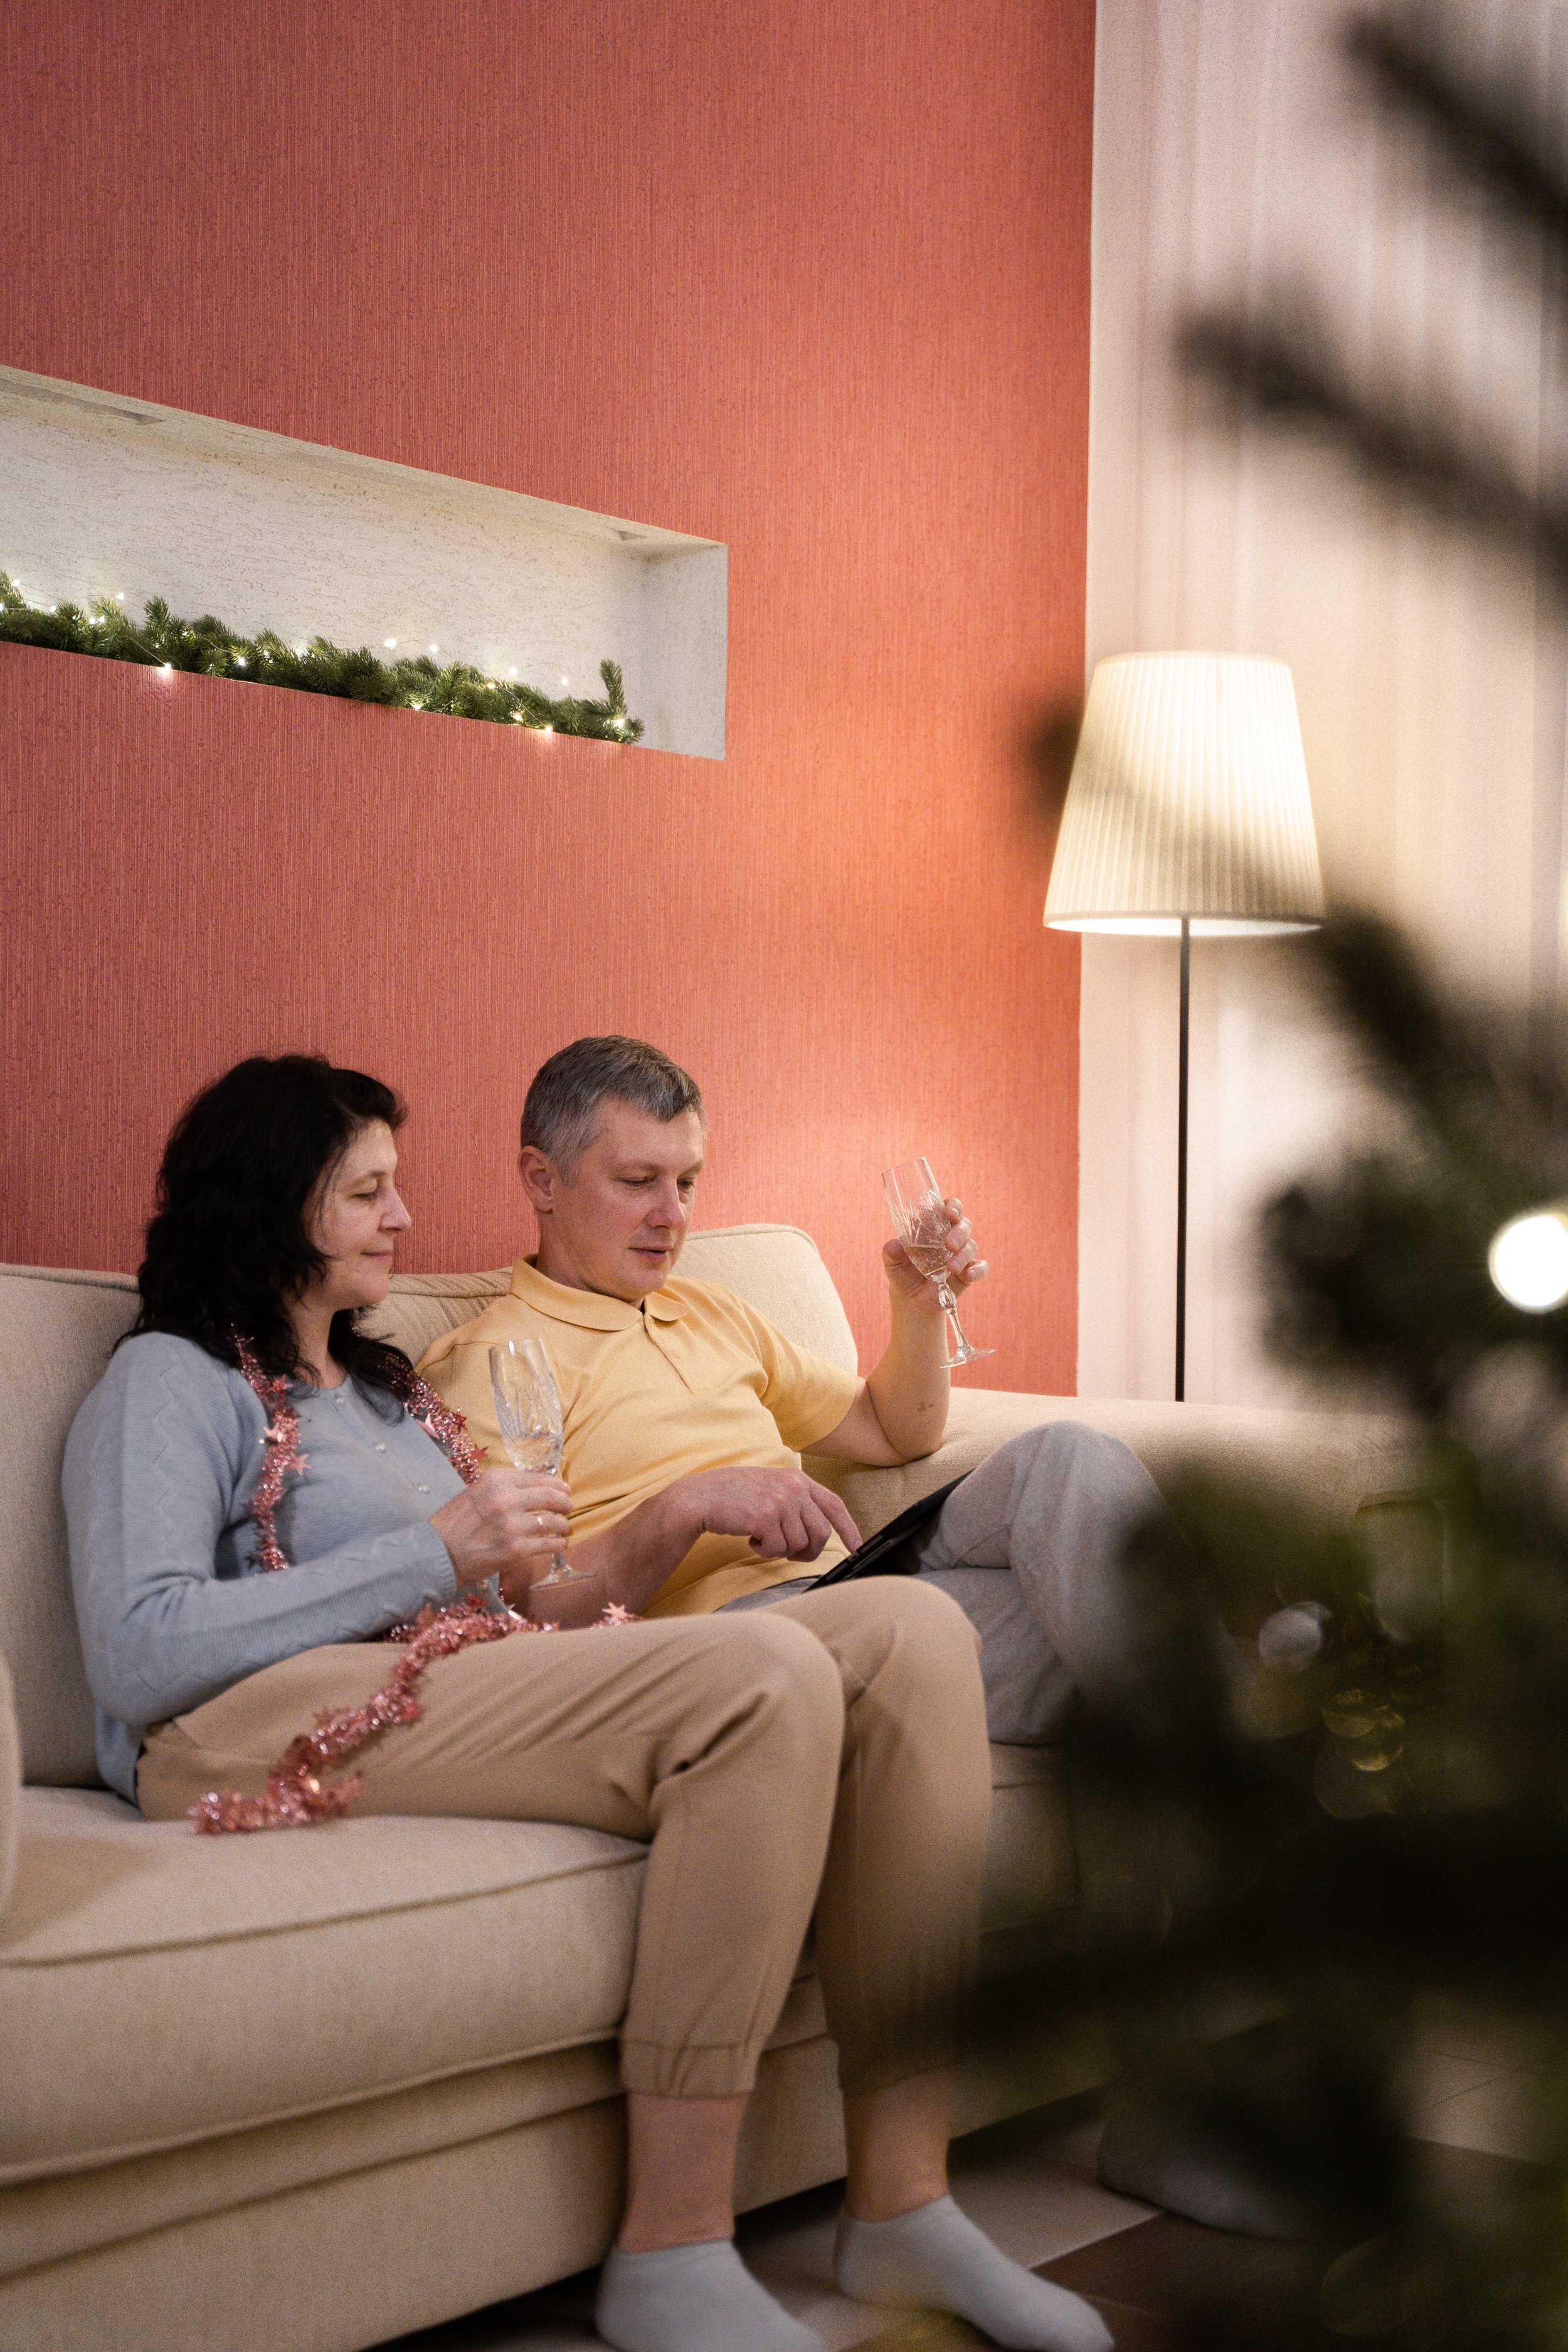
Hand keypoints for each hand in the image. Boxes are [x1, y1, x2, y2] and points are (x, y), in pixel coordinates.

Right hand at [429, 1468, 572, 1596]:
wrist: (437, 1553)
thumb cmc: (454, 1523)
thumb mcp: (476, 1492)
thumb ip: (503, 1488)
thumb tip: (535, 1488)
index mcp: (496, 1480)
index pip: (538, 1478)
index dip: (556, 1484)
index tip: (564, 1489)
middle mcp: (506, 1499)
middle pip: (551, 1497)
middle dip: (565, 1502)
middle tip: (569, 1507)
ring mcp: (512, 1525)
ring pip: (553, 1522)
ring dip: (563, 1525)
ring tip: (564, 1527)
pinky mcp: (516, 1549)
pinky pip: (548, 1544)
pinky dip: (557, 1544)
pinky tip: (559, 1544)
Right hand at [669, 1465, 861, 1561]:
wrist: (699, 1498)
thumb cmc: (733, 1497)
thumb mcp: (770, 1489)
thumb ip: (795, 1502)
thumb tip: (817, 1533)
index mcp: (797, 1478)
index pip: (834, 1505)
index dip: (849, 1528)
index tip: (856, 1547)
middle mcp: (793, 1486)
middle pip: (821, 1533)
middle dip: (808, 1551)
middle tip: (788, 1553)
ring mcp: (781, 1500)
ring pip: (799, 1544)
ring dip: (779, 1549)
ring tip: (761, 1537)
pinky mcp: (766, 1516)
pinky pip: (777, 1549)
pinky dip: (764, 1551)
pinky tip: (751, 1538)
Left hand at [884, 1196, 988, 1313]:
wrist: (911, 1300)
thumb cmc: (903, 1273)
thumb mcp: (893, 1263)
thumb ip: (891, 1252)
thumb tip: (894, 1245)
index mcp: (933, 1227)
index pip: (948, 1208)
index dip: (953, 1207)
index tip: (950, 1213)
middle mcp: (950, 1237)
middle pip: (963, 1224)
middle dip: (959, 1232)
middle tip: (949, 1244)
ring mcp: (960, 1254)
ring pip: (971, 1245)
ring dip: (963, 1255)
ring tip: (951, 1268)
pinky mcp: (967, 1272)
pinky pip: (981, 1267)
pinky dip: (978, 1270)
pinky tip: (968, 1275)